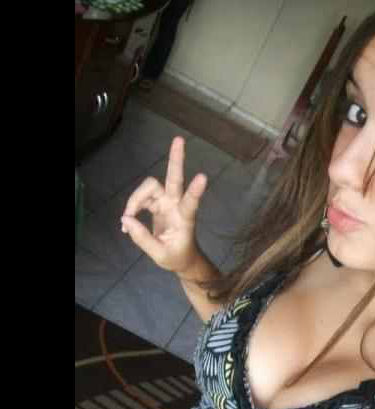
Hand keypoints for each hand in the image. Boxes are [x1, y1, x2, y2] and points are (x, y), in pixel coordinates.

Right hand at [121, 137, 206, 275]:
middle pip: (175, 178)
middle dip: (176, 159)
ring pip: (150, 187)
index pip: (191, 203)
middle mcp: (177, 205)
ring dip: (136, 199)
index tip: (203, 177)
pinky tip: (128, 221)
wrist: (182, 258)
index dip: (196, 191)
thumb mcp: (160, 255)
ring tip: (128, 219)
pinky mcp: (159, 204)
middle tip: (179, 139)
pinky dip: (132, 206)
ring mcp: (168, 202)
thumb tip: (126, 219)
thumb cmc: (177, 257)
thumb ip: (142, 238)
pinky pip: (142, 197)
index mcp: (185, 219)